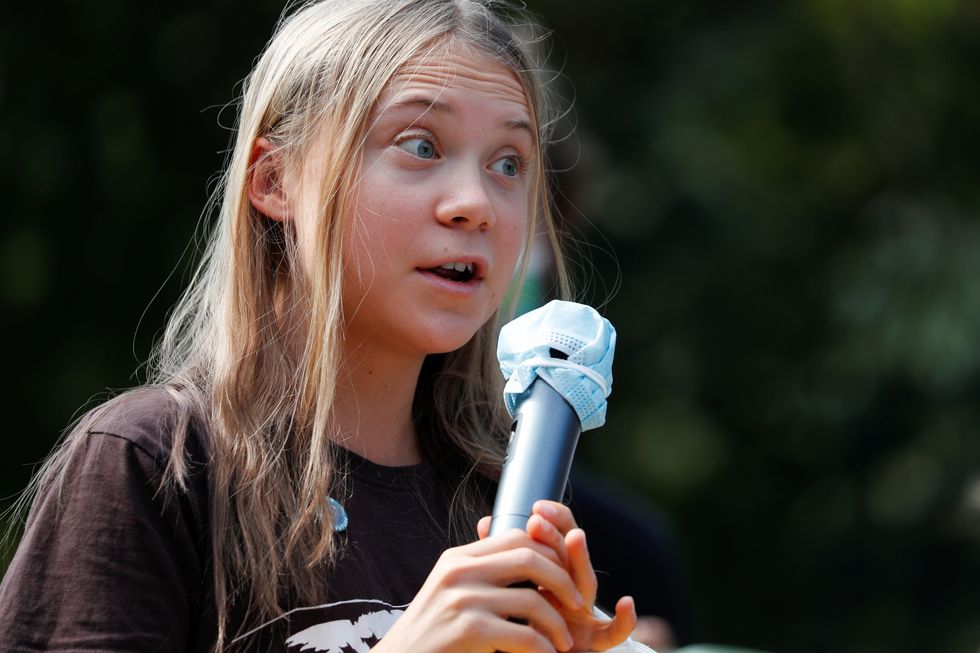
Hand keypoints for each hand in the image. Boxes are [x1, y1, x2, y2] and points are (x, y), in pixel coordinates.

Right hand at [375, 528, 583, 652]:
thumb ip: (479, 570)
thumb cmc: (430, 634)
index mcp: (459, 558)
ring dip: (557, 623)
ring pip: (533, 600)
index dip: (550, 554)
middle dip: (562, 581)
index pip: (517, 537)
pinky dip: (543, 648)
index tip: (565, 576)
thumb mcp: (449, 590)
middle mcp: (460, 571)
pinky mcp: (467, 630)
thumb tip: (513, 545)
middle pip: (530, 558)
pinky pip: (524, 635)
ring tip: (563, 641)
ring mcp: (463, 599)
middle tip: (577, 604)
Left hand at [477, 501, 637, 652]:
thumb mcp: (513, 588)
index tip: (536, 507)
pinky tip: (627, 603)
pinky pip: (612, 633)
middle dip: (556, 535)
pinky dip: (625, 620)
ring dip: (581, 559)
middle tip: (538, 519)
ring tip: (575, 537)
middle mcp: (570, 590)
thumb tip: (486, 523)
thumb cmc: (525, 624)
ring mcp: (583, 613)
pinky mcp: (592, 640)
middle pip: (567, 558)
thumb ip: (507, 559)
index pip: (556, 542)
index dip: (552, 522)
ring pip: (586, 584)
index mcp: (551, 575)